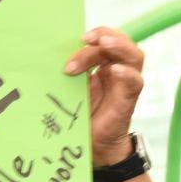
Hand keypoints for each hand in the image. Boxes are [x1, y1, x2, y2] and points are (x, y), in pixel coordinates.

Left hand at [65, 28, 145, 166]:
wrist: (92, 146)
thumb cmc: (80, 115)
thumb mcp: (71, 89)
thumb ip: (69, 72)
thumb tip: (46, 56)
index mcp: (104, 64)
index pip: (103, 41)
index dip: (94, 35)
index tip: (77, 37)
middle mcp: (118, 70)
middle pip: (119, 43)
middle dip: (103, 37)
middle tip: (85, 39)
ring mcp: (125, 84)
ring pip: (134, 56)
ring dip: (119, 46)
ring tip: (103, 43)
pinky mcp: (128, 100)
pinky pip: (134, 82)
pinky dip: (126, 74)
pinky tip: (115, 70)